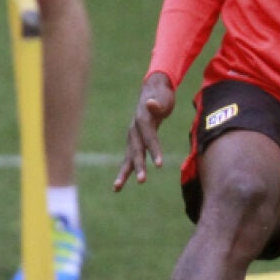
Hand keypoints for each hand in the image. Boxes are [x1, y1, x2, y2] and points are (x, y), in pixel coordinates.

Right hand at [114, 72, 176, 190]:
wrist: (152, 91)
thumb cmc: (161, 95)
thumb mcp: (163, 97)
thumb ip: (157, 103)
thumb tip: (150, 103)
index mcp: (143, 120)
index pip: (149, 137)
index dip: (154, 150)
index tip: (160, 165)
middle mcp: (134, 130)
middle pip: (136, 150)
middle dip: (138, 165)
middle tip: (142, 181)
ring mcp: (132, 137)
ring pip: (128, 157)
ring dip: (124, 172)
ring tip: (116, 188)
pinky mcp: (134, 142)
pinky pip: (129, 158)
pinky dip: (126, 170)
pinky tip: (119, 184)